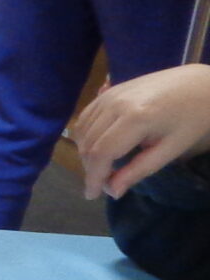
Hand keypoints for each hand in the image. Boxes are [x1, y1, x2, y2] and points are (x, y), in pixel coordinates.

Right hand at [70, 65, 209, 197]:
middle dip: (90, 168)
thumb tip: (112, 191)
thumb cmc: (193, 118)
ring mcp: (109, 94)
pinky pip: (86, 117)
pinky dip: (86, 136)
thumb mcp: (172, 149)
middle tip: (103, 184)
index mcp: (136, 118)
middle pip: (88, 143)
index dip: (93, 177)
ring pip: (82, 130)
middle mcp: (116, 103)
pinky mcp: (108, 91)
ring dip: (86, 153)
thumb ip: (139, 170)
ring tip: (101, 167)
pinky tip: (97, 146)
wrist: (199, 84)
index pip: (101, 153)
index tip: (92, 195)